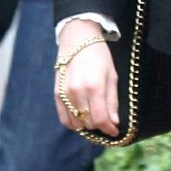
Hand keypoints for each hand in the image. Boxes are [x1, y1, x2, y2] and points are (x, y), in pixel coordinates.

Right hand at [54, 19, 118, 136]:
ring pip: (76, 123)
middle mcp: (77, 92)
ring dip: (87, 124)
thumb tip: (114, 122)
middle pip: (88, 122)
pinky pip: (64, 119)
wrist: (77, 39)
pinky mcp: (56, 94)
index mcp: (94, 86)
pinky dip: (73, 123)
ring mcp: (65, 93)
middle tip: (106, 120)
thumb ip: (112, 101)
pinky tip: (81, 119)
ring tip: (94, 118)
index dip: (109, 129)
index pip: (100, 119)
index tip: (114, 131)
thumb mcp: (112, 76)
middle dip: (100, 125)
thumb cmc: (99, 56)